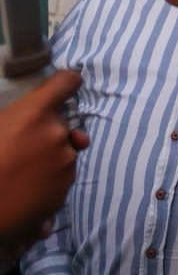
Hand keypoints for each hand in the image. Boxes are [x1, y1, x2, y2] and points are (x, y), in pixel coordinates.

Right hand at [0, 70, 87, 249]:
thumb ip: (15, 117)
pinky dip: (47, 183)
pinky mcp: (64, 192)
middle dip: (47, 132)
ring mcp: (64, 165)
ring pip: (64, 153)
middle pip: (63, 125)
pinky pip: (60, 180)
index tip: (63, 87)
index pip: (66, 82)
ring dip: (49, 159)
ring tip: (17, 173)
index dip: (64, 83)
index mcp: (35, 114)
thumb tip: (27, 119)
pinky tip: (23, 191)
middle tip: (20, 147)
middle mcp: (57, 135)